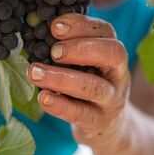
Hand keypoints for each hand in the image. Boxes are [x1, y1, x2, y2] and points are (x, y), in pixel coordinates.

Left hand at [27, 14, 131, 149]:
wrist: (108, 128)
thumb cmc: (88, 86)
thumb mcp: (86, 65)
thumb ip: (69, 47)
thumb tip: (36, 25)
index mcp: (114, 53)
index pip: (106, 31)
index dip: (81, 26)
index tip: (54, 27)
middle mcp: (118, 74)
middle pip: (113, 53)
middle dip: (81, 48)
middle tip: (53, 51)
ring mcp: (112, 101)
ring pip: (94, 87)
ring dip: (61, 78)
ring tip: (35, 73)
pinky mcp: (100, 124)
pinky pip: (81, 114)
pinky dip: (60, 105)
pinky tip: (42, 97)